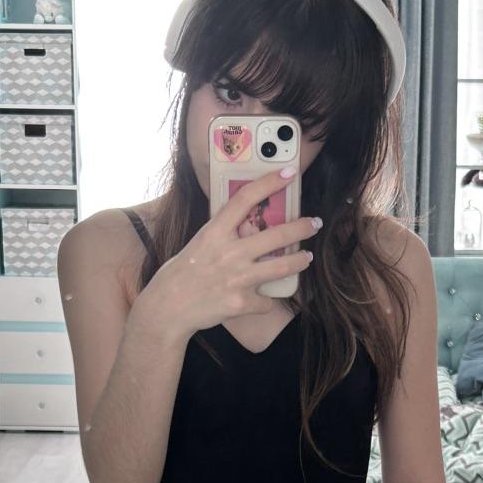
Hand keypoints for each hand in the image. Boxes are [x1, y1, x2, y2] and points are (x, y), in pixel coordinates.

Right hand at [133, 167, 320, 346]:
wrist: (168, 308)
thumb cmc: (183, 274)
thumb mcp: (199, 244)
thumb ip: (223, 234)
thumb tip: (248, 224)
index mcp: (215, 232)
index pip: (245, 199)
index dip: (270, 182)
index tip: (290, 173)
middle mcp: (228, 253)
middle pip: (276, 234)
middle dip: (301, 227)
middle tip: (315, 223)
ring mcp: (236, 279)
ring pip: (282, 267)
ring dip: (300, 261)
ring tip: (307, 258)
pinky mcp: (241, 303)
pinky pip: (266, 302)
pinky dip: (265, 302)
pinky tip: (260, 300)